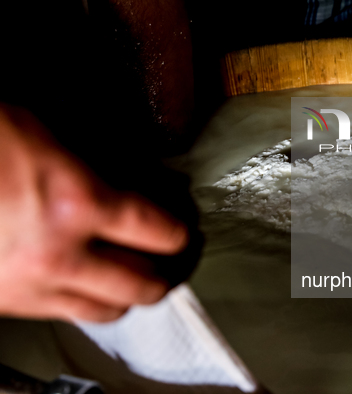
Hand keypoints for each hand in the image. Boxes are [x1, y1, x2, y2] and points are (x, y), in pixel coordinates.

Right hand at [0, 104, 187, 321]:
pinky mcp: (3, 301)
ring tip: (136, 281)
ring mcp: (29, 284)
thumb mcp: (48, 133)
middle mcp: (59, 253)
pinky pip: (62, 314)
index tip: (182, 233)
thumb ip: (99, 165)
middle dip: (164, 276)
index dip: (178, 233)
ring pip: (104, 312)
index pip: (158, 232)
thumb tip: (135, 183)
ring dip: (127, 296)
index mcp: (78, 202)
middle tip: (170, 265)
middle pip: (141, 286)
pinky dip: (84, 304)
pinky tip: (87, 285)